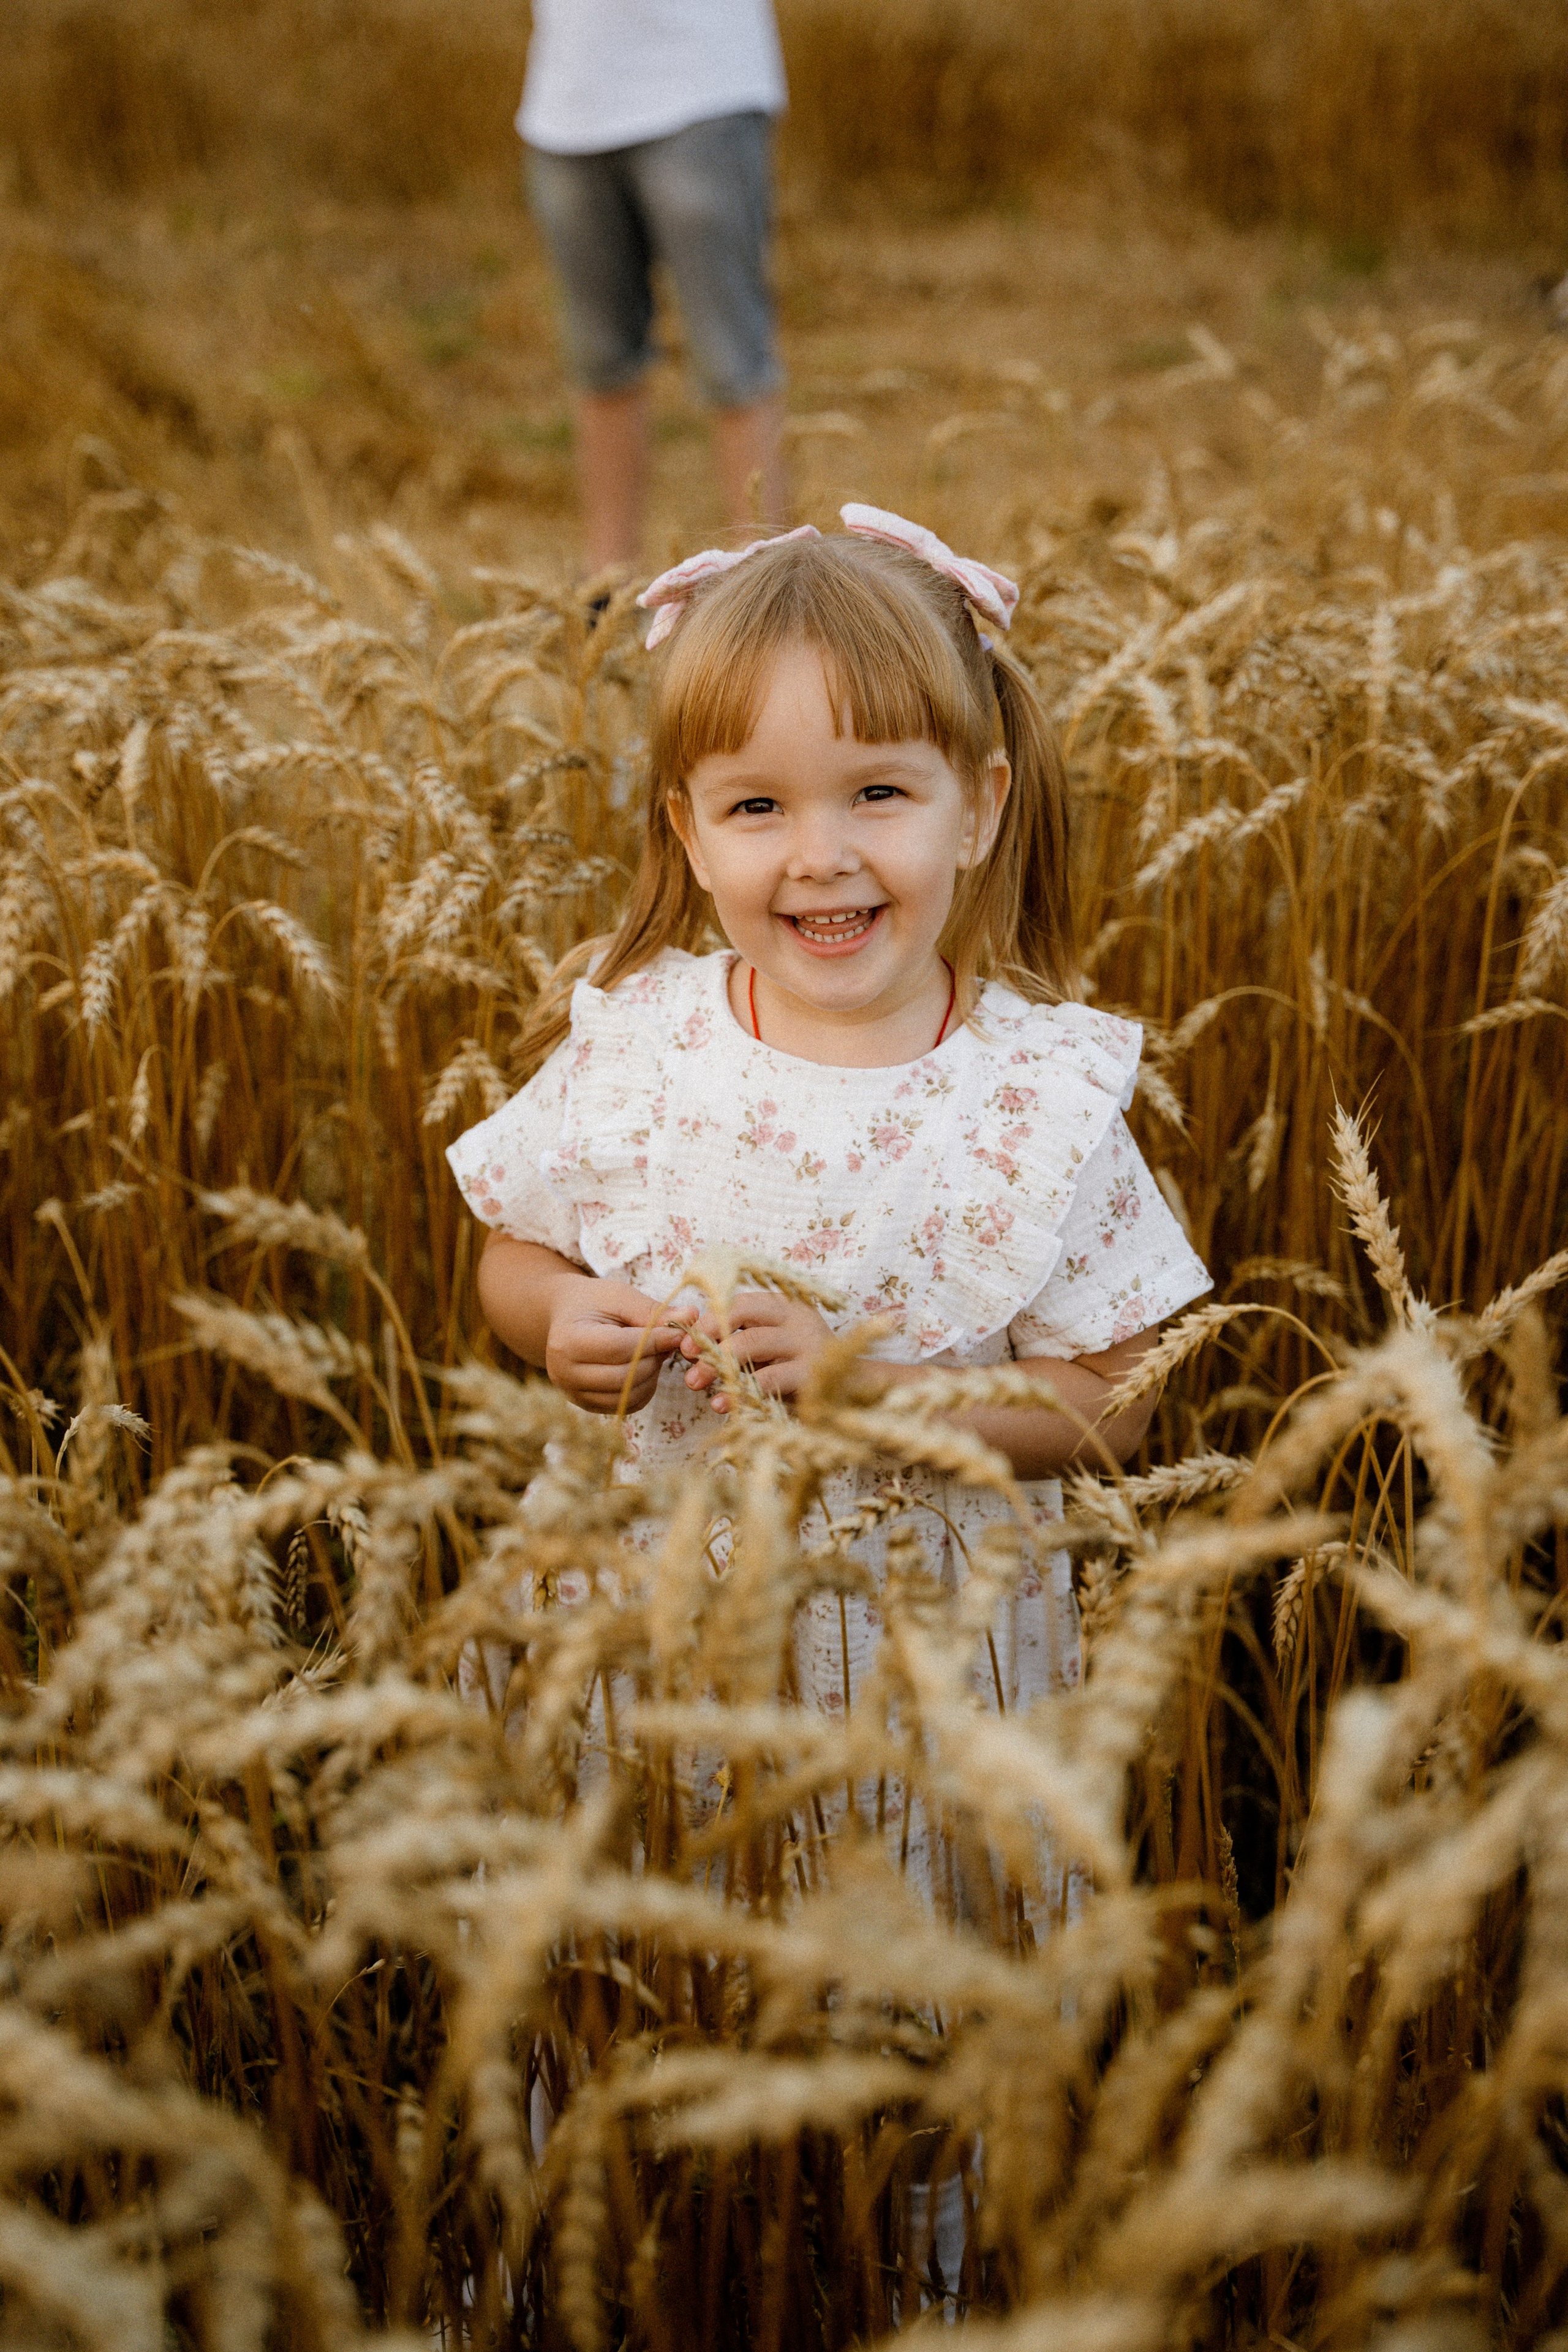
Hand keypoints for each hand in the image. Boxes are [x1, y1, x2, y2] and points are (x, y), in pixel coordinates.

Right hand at [544, 1275, 687, 1414]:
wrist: (566, 1317)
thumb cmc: (593, 1303)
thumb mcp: (620, 1297)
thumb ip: (653, 1311)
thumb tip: (692, 1317)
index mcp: (568, 1340)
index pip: (619, 1348)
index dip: (655, 1342)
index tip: (679, 1332)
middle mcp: (564, 1373)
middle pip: (624, 1377)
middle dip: (654, 1359)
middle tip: (667, 1342)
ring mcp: (573, 1393)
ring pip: (628, 1396)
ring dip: (651, 1376)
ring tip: (654, 1353)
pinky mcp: (586, 1405)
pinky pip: (626, 1405)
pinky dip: (644, 1389)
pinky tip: (644, 1368)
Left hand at [678, 1290, 834, 1411]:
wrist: (852, 1391)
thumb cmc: (801, 1367)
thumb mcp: (771, 1349)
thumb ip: (739, 1342)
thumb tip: (689, 1347)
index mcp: (784, 1307)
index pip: (740, 1303)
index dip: (709, 1321)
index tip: (685, 1344)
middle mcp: (797, 1318)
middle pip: (743, 1321)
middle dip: (709, 1345)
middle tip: (688, 1369)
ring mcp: (807, 1344)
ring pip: (752, 1344)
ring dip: (719, 1366)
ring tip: (696, 1384)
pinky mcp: (812, 1373)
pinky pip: (769, 1379)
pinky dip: (740, 1392)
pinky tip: (722, 1405)